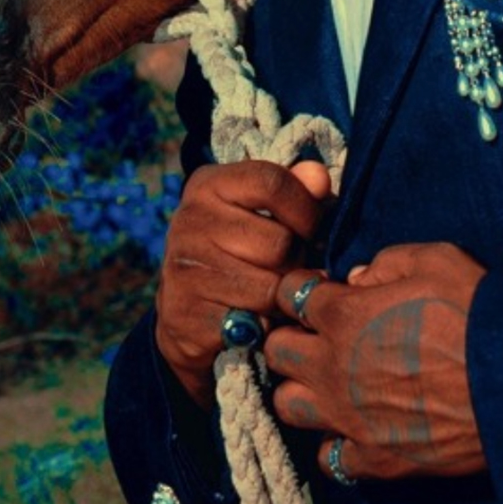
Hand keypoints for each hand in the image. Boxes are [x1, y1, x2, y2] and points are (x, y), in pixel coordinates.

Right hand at [154, 159, 332, 409]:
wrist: (184, 309)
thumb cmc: (237, 249)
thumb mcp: (261, 211)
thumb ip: (295, 189)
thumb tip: (318, 177)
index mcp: (209, 184)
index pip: (272, 183)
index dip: (306, 209)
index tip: (311, 229)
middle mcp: (189, 220)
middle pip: (279, 243)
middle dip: (296, 261)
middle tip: (288, 267)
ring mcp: (183, 268)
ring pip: (269, 288)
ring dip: (283, 297)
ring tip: (273, 292)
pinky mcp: (185, 313)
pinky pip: (251, 324)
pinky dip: (263, 326)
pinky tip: (253, 318)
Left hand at [264, 242, 487, 481]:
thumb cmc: (478, 314)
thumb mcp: (437, 260)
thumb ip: (387, 261)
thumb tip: (358, 278)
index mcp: (343, 314)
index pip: (289, 293)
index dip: (303, 289)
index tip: (322, 293)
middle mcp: (332, 367)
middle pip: (276, 351)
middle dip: (293, 337)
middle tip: (320, 337)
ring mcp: (348, 418)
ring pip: (288, 406)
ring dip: (303, 391)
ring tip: (329, 385)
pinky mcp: (373, 459)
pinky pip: (329, 458)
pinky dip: (335, 444)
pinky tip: (355, 430)